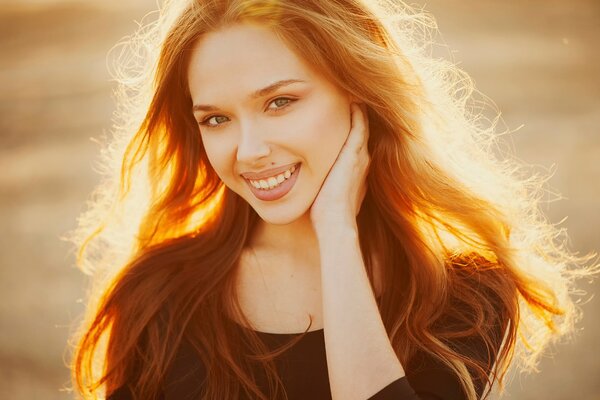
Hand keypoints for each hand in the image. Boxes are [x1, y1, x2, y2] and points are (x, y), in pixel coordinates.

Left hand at [310, 102, 369, 230]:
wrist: (335, 223)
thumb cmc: (326, 214)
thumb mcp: (325, 194)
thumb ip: (322, 184)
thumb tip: (305, 182)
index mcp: (355, 168)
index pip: (354, 141)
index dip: (349, 126)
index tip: (342, 112)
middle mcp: (362, 159)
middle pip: (361, 129)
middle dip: (355, 113)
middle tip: (349, 94)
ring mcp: (360, 155)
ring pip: (362, 123)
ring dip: (357, 108)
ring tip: (350, 90)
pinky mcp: (354, 152)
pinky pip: (359, 123)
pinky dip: (357, 109)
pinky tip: (351, 95)